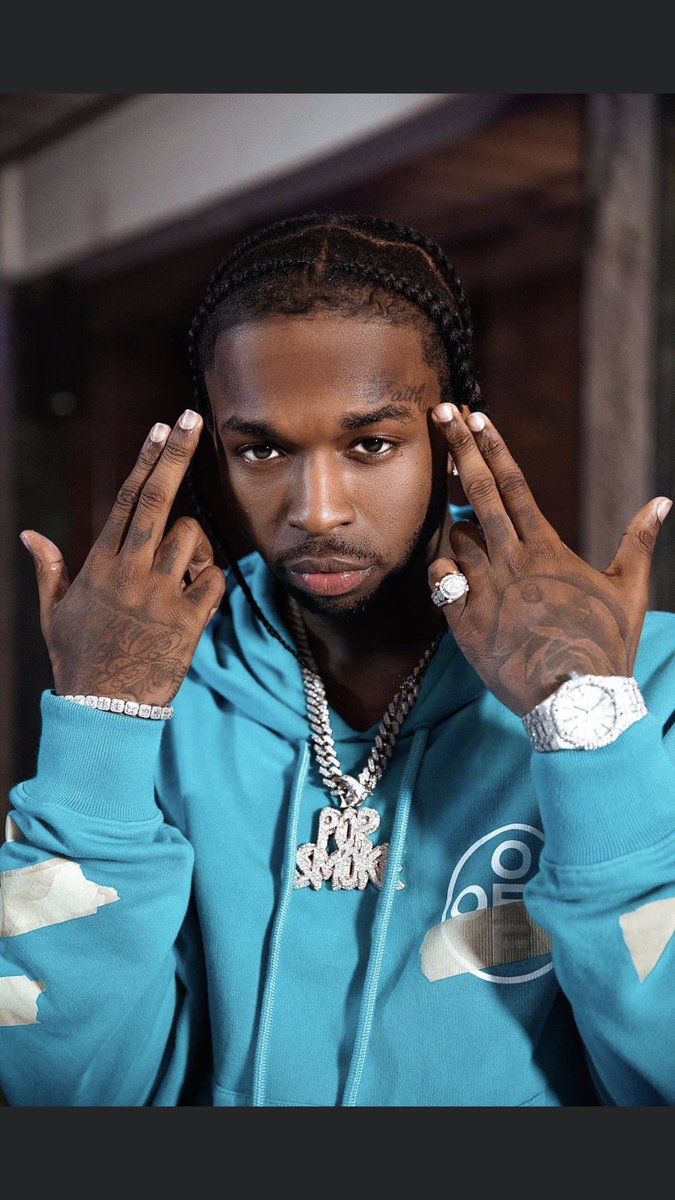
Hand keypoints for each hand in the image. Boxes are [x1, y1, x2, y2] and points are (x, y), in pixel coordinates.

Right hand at [19, 409, 225, 707]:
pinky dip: (212, 581)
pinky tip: (196, 598)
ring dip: (193, 545)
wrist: (104, 708)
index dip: (146, 461)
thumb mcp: (54, 612)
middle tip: (193, 419)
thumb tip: (31, 534)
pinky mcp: (188, 620)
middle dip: (176, 456)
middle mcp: (129, 571)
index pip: (125, 500)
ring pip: (190, 538)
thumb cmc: (78, 658)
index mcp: (99, 564)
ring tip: (180, 572)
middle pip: (158, 500)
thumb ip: (49, 569)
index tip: (161, 428)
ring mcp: (160, 595)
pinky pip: (215, 580)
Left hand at [428, 403, 671, 715]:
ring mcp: (484, 589)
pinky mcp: (464, 621)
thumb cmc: (605, 646)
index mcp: (548, 548)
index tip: (476, 417)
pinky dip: (442, 570)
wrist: (575, 702)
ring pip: (454, 537)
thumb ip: (639, 543)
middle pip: (478, 492)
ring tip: (458, 523)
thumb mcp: (630, 591)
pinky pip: (440, 581)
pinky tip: (449, 570)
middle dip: (458, 448)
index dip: (494, 448)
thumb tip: (664, 502)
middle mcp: (512, 560)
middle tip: (440, 413)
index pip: (514, 485)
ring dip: (453, 523)